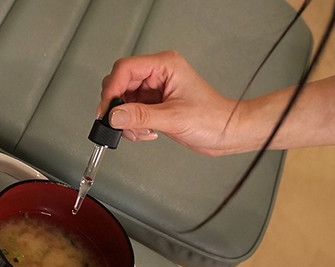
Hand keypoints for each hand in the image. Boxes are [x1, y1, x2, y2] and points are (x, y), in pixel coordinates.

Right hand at [98, 51, 241, 154]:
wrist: (226, 132)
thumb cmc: (213, 118)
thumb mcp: (173, 118)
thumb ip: (140, 116)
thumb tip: (114, 116)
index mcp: (165, 65)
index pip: (125, 69)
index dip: (112, 89)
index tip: (107, 109)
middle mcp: (158, 74)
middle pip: (120, 84)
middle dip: (118, 107)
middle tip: (120, 123)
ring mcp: (155, 89)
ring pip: (123, 100)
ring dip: (126, 120)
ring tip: (141, 130)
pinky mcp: (154, 104)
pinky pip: (131, 112)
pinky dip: (133, 125)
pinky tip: (147, 131)